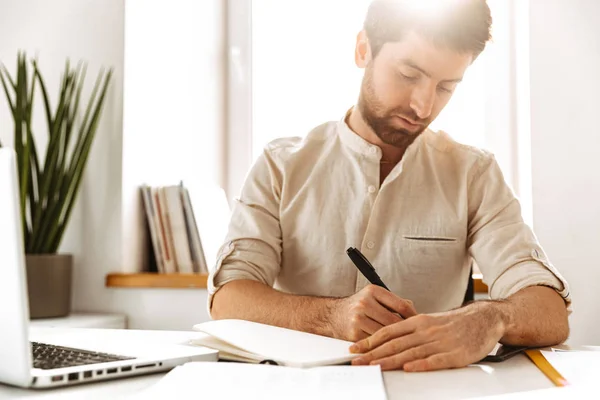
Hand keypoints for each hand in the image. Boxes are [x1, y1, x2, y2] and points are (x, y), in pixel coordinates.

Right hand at [329, 285, 416, 341]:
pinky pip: (376, 341)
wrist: (332, 315)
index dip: (413, 316)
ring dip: (395, 339)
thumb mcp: (373, 297)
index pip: (401, 305)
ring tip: (403, 341)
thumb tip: (414, 310)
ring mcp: (359, 318)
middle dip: (405, 330)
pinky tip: (387, 345)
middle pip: (395, 321)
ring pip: (386, 333)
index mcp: (373, 291)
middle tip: (414, 336)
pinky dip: (383, 344)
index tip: (420, 323)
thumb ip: (393, 302)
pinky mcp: (354, 333)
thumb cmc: (357, 306)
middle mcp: (365, 303)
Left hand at [349, 301, 506, 370]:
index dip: (370, 341)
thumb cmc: (455, 323)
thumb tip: (389, 339)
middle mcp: (425, 330)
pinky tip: (409, 369)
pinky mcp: (455, 354)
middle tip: (357, 361)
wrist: (483, 319)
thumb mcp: (429, 321)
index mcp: (418, 321)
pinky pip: (435, 360)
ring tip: (374, 366)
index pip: (388, 331)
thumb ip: (410, 330)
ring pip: (410, 353)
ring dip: (390, 361)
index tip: (355, 348)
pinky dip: (421, 364)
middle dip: (373, 353)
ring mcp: (439, 342)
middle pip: (395, 343)